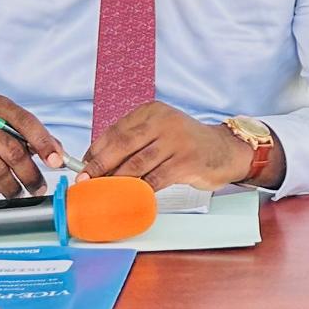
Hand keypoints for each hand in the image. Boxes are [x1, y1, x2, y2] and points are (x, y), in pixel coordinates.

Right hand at [0, 95, 64, 199]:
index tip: (56, 161)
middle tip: (38, 188)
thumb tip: (58, 155)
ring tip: (17, 192)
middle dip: (31, 175)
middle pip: (14, 152)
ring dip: (12, 188)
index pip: (27, 122)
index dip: (44, 144)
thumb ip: (33, 137)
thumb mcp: (6, 125)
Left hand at [82, 102, 265, 190]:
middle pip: (122, 145)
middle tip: (86, 182)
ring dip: (117, 181)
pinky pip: (155, 179)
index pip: (115, 131)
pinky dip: (140, 190)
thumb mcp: (160, 133)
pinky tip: (131, 197)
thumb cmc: (186, 145)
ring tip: (104, 192)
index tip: (83, 167)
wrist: (225, 150)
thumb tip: (97, 163)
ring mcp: (176, 141)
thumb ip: (133, 142)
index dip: (95, 151)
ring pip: (136, 164)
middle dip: (100, 166)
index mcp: (152, 111)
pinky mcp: (186, 161)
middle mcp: (163, 121)